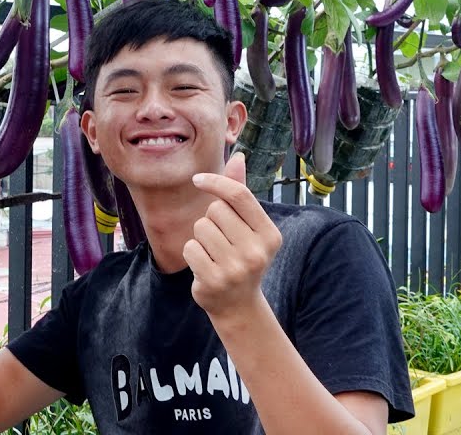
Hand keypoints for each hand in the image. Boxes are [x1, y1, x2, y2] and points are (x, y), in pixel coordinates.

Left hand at [183, 152, 282, 320]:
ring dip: (200, 237)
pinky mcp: (214, 280)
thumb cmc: (240, 255)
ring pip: (200, 227)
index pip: (239, 195)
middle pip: (215, 210)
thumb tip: (238, 156)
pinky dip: (192, 253)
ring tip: (214, 253)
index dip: (215, 182)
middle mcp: (257, 251)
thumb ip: (240, 192)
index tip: (198, 179)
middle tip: (221, 240)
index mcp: (270, 234)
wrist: (237, 304)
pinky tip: (205, 266)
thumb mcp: (247, 226)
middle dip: (211, 219)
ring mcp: (236, 268)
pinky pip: (190, 247)